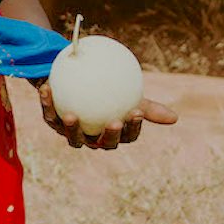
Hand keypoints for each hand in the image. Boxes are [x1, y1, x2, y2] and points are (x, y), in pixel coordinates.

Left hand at [36, 83, 177, 149]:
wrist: (77, 80)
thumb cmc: (106, 91)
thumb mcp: (127, 96)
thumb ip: (149, 108)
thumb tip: (176, 118)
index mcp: (112, 134)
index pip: (126, 136)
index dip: (132, 128)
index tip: (137, 111)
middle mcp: (92, 138)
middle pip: (101, 143)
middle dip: (108, 136)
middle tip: (114, 121)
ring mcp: (71, 132)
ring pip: (72, 138)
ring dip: (71, 128)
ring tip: (73, 115)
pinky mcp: (52, 122)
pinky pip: (50, 114)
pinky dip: (48, 103)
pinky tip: (47, 89)